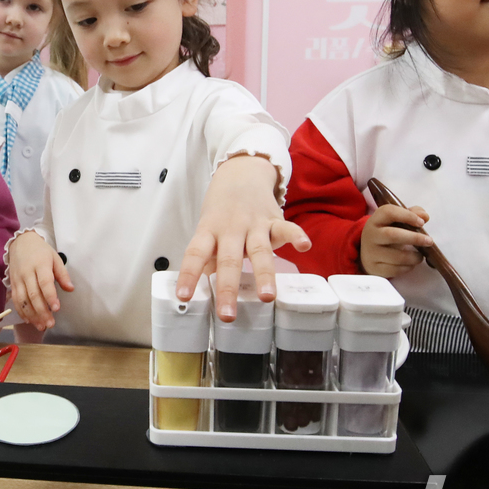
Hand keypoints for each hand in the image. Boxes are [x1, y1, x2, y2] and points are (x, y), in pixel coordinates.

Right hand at [6, 230, 71, 330]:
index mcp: (40, 265)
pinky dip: (21, 312)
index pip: (45, 282)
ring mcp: (18, 279)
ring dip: (32, 315)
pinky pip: (15, 300)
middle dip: (42, 311)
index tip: (57, 309)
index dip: (50, 296)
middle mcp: (27, 273)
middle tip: (50, 324)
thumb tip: (70, 289)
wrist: (20, 242)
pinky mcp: (12, 284)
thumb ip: (62, 274)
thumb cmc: (41, 251)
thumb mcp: (55, 257)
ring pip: (23, 300)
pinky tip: (29, 320)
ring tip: (41, 326)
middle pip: (33, 295)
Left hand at [176, 155, 308, 321]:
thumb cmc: (221, 211)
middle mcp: (231, 228)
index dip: (189, 275)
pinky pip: (287, 228)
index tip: (184, 297)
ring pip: (259, 251)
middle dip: (228, 288)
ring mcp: (254, 224)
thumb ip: (208, 258)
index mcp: (209, 231)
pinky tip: (304, 246)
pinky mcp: (274, 219)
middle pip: (229, 260)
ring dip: (264, 274)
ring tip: (267, 297)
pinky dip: (296, 236)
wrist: (240, 173)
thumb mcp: (208, 230)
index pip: (195, 254)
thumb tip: (199, 288)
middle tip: (228, 314)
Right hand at [359, 204, 432, 278]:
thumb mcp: (395, 221)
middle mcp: (370, 235)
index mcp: (376, 220)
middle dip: (414, 238)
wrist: (366, 253)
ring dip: (414, 257)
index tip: (422, 222)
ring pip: (396, 256)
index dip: (407, 216)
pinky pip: (395, 270)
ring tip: (420, 256)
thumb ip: (411, 214)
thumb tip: (425, 216)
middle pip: (393, 235)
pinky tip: (411, 264)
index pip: (389, 212)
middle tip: (429, 241)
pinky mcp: (374, 268)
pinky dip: (407, 267)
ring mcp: (371, 253)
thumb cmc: (387, 233)